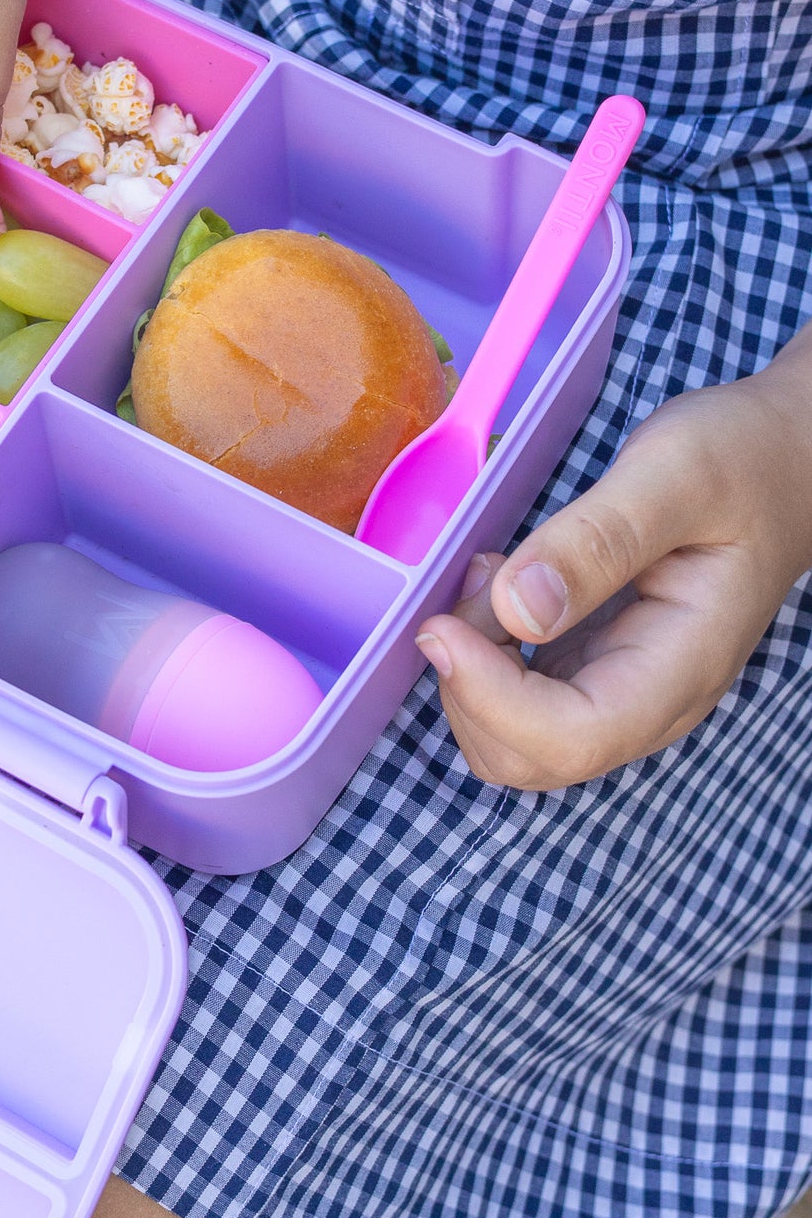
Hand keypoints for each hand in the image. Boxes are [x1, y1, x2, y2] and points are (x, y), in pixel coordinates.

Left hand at [415, 347, 811, 788]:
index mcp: (680, 667)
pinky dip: (479, 651)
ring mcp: (615, 690)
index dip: (489, 699)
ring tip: (487, 573)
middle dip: (467, 686)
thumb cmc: (740, 459)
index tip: (439, 625)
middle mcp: (647, 700)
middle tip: (465, 586)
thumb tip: (516, 609)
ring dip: (468, 668)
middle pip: (527, 758)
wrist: (778, 462)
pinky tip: (495, 583)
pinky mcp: (588, 669)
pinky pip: (512, 697)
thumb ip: (598, 540)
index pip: (571, 739)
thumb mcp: (674, 473)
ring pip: (509, 738)